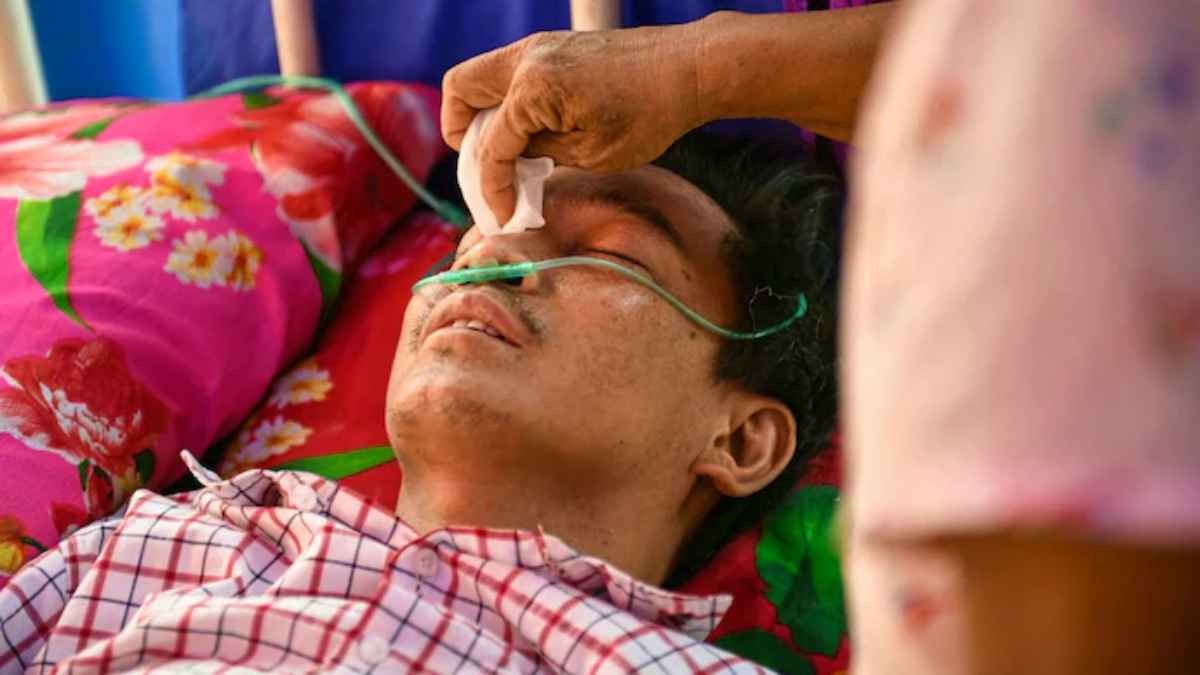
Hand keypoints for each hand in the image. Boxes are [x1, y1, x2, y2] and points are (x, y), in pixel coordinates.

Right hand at [442, 24, 706, 225]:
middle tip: (485, 170)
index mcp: (533, 86)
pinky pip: (508, 75)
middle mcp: (526, 58)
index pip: (491, 145)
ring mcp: (538, 47)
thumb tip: (511, 163)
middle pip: (460, 91)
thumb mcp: (591, 153)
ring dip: (483, 117)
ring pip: (480, 78)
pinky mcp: (552, 48)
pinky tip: (533, 135)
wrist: (687, 68)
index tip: (500, 215)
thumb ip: (540, 155)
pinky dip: (506, 104)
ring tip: (509, 155)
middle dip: (462, 135)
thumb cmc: (649, 113)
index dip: (491, 188)